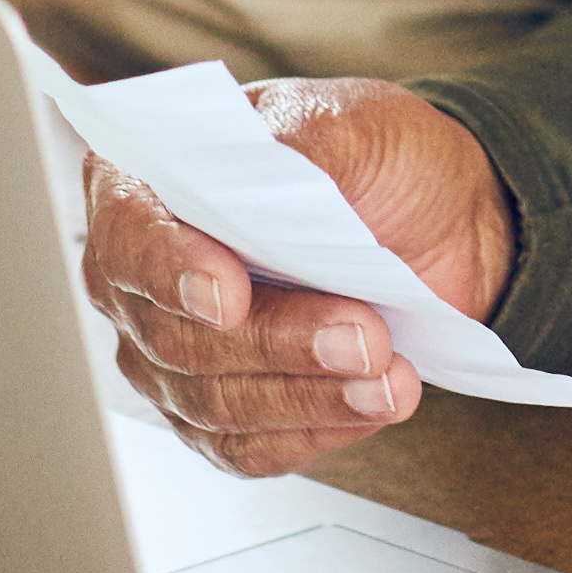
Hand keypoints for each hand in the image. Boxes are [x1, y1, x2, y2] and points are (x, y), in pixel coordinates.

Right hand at [75, 79, 516, 479]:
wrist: (442, 221)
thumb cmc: (378, 161)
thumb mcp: (350, 125)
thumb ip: (295, 147)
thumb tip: (250, 180)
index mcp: (151, 181)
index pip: (129, 235)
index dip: (171, 271)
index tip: (230, 296)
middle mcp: (146, 272)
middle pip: (174, 336)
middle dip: (277, 342)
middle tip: (365, 334)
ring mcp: (175, 351)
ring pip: (211, 402)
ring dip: (307, 395)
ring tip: (389, 378)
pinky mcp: (221, 411)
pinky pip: (244, 447)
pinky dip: (312, 431)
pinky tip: (370, 403)